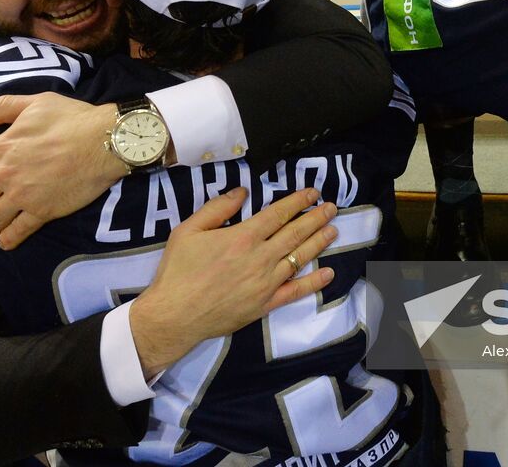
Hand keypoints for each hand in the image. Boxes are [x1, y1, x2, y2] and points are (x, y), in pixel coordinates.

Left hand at [0, 93, 130, 248]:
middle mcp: (6, 174)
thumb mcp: (35, 103)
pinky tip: (6, 242)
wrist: (102, 143)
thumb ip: (2, 107)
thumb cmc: (71, 119)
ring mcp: (22, 196)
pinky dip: (8, 239)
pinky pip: (17, 231)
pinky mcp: (41, 212)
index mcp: (2, 147)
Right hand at [129, 187, 338, 377]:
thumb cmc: (178, 271)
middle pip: (294, 233)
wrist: (174, 315)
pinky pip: (295, 292)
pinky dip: (314, 282)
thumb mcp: (188, 230)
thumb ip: (217, 208)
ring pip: (299, 258)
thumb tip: (242, 191)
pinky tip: (328, 273)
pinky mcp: (265, 304)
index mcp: (242, 237)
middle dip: (315, 218)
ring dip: (318, 242)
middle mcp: (260, 258)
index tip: (313, 193)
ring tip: (333, 230)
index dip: (297, 202)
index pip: (278, 214)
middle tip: (332, 208)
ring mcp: (266, 283)